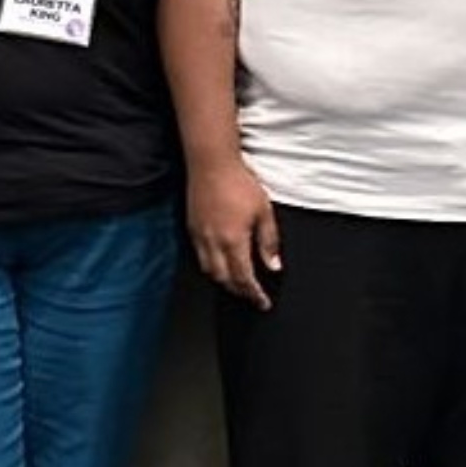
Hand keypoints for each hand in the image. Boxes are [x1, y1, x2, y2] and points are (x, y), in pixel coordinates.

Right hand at [188, 157, 281, 307]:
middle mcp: (213, 242)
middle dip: (238, 291)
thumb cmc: (239, 183)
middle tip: (251, 294)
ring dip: (223, 280)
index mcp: (233, 240)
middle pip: (223, 279)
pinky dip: (211, 266)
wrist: (211, 164)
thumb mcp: (264, 212)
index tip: (262, 302)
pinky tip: (221, 261)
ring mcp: (199, 236)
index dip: (254, 293)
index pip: (244, 278)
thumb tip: (274, 265)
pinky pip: (200, 256)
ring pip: (209, 270)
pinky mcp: (192, 228)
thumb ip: (269, 242)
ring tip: (237, 281)